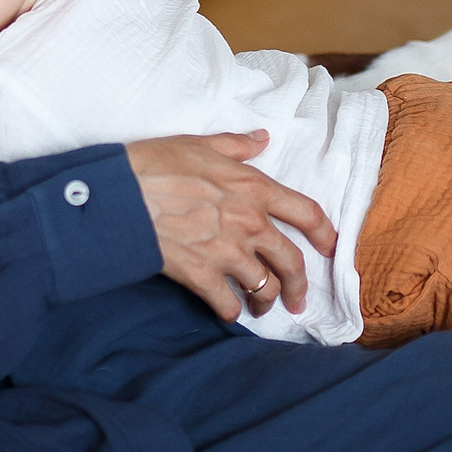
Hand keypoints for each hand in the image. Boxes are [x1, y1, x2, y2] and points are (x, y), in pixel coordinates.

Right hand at [124, 132, 335, 321]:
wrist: (120, 195)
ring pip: (264, 287)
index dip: (326, 234)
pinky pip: (227, 304)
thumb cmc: (155, 164)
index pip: (307, 213)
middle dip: (299, 285)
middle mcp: (249, 224)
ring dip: (266, 301)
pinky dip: (230, 313)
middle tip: (297, 300)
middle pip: (292, 262)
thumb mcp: (199, 143)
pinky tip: (226, 312)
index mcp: (254, 189)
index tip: (330, 248)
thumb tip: (262, 139)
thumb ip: (236, 146)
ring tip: (260, 308)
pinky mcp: (202, 276)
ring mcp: (227, 253)